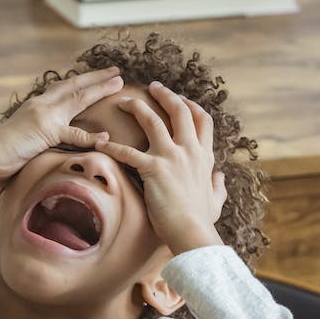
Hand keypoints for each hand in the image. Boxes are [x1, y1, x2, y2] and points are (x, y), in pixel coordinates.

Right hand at [0, 67, 122, 182]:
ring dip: (100, 90)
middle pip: (74, 86)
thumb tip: (45, 139)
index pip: (62, 88)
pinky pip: (74, 134)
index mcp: (36, 105)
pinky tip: (106, 136)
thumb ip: (37, 133)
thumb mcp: (24, 135)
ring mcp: (45, 115)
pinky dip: (90, 136)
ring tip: (118, 84)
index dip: (80, 81)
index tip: (96, 76)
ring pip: (78, 99)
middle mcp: (42, 104)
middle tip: (115, 71)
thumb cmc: (1, 152)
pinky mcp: (46, 131)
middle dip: (96, 78)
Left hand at [94, 81, 226, 252]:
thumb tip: (220, 176)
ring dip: (137, 108)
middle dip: (165, 95)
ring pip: (152, 121)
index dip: (191, 105)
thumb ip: (217, 185)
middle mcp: (189, 150)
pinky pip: (127, 152)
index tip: (181, 99)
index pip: (202, 120)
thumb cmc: (201, 220)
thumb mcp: (216, 200)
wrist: (191, 232)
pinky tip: (99, 144)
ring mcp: (172, 157)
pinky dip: (111, 147)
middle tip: (152, 86)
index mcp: (204, 156)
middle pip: (179, 111)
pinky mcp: (153, 169)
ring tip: (124, 101)